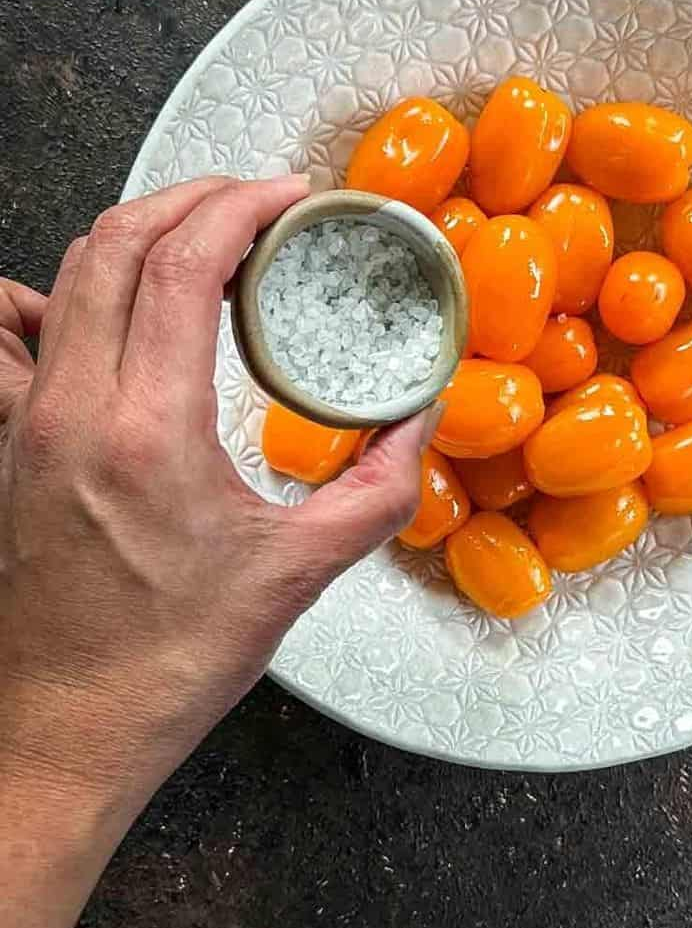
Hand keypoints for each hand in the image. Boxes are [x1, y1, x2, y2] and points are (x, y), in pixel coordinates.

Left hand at [0, 177, 432, 927]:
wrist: (64, 730)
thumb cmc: (165, 665)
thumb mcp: (298, 574)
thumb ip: (377, 489)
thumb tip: (416, 421)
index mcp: (146, 431)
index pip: (181, 264)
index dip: (240, 206)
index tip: (289, 197)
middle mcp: (71, 410)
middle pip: (115, 242)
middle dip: (192, 198)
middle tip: (255, 203)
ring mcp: (27, 423)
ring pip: (64, 273)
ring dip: (135, 231)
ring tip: (199, 237)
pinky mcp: (11, 445)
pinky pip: (13, 332)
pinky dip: (58, 289)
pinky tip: (99, 300)